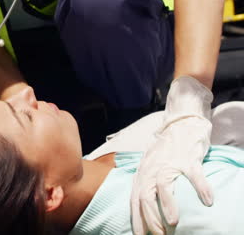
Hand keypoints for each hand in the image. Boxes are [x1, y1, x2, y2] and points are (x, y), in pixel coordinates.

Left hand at [131, 76, 213, 234]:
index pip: (135, 197)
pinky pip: (194, 173)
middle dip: (150, 217)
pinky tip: (208, 200)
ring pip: (164, 183)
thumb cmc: (166, 147)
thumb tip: (141, 204)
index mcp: (144, 170)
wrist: (181, 122)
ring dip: (168, 203)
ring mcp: (171, 160)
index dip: (137, 218)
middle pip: (146, 193)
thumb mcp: (150, 162)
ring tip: (174, 221)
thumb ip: (145, 179)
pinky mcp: (188, 156)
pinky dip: (201, 187)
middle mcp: (154, 166)